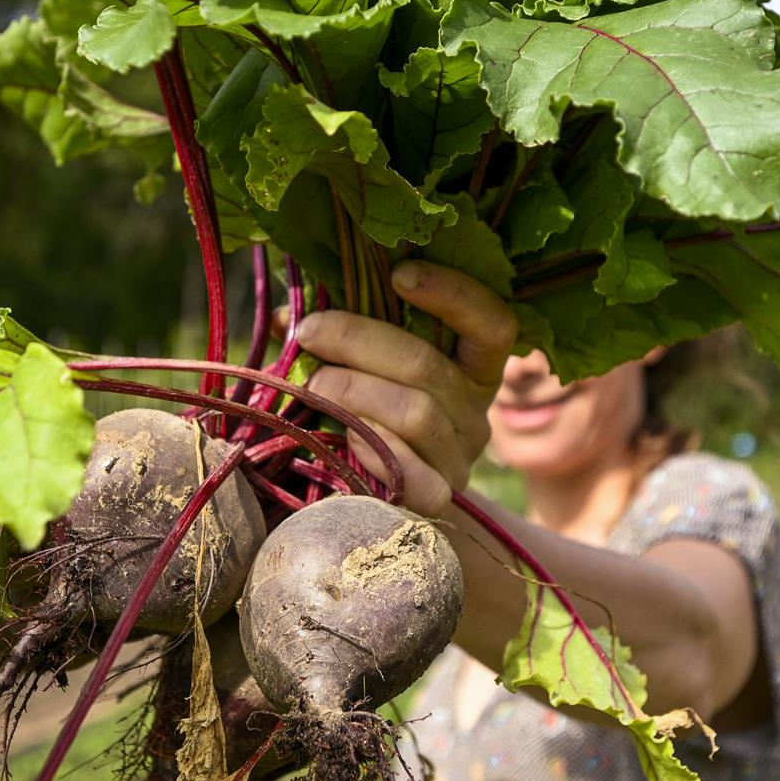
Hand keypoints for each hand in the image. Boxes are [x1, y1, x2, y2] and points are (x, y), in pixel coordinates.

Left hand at [298, 261, 517, 516]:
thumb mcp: (369, 368)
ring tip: (313, 384)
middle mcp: (477, 411)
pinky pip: (414, 472)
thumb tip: (287, 314)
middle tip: (309, 331)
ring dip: (355, 391)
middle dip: (359, 340)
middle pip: (427, 366)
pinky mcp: (439, 497)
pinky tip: (346, 438)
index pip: (493, 324)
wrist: (386, 505)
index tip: (399, 275)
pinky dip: (375, 448)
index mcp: (474, 368)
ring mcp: (461, 457)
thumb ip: (340, 337)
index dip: (453, 294)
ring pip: (417, 413)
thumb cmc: (372, 416)